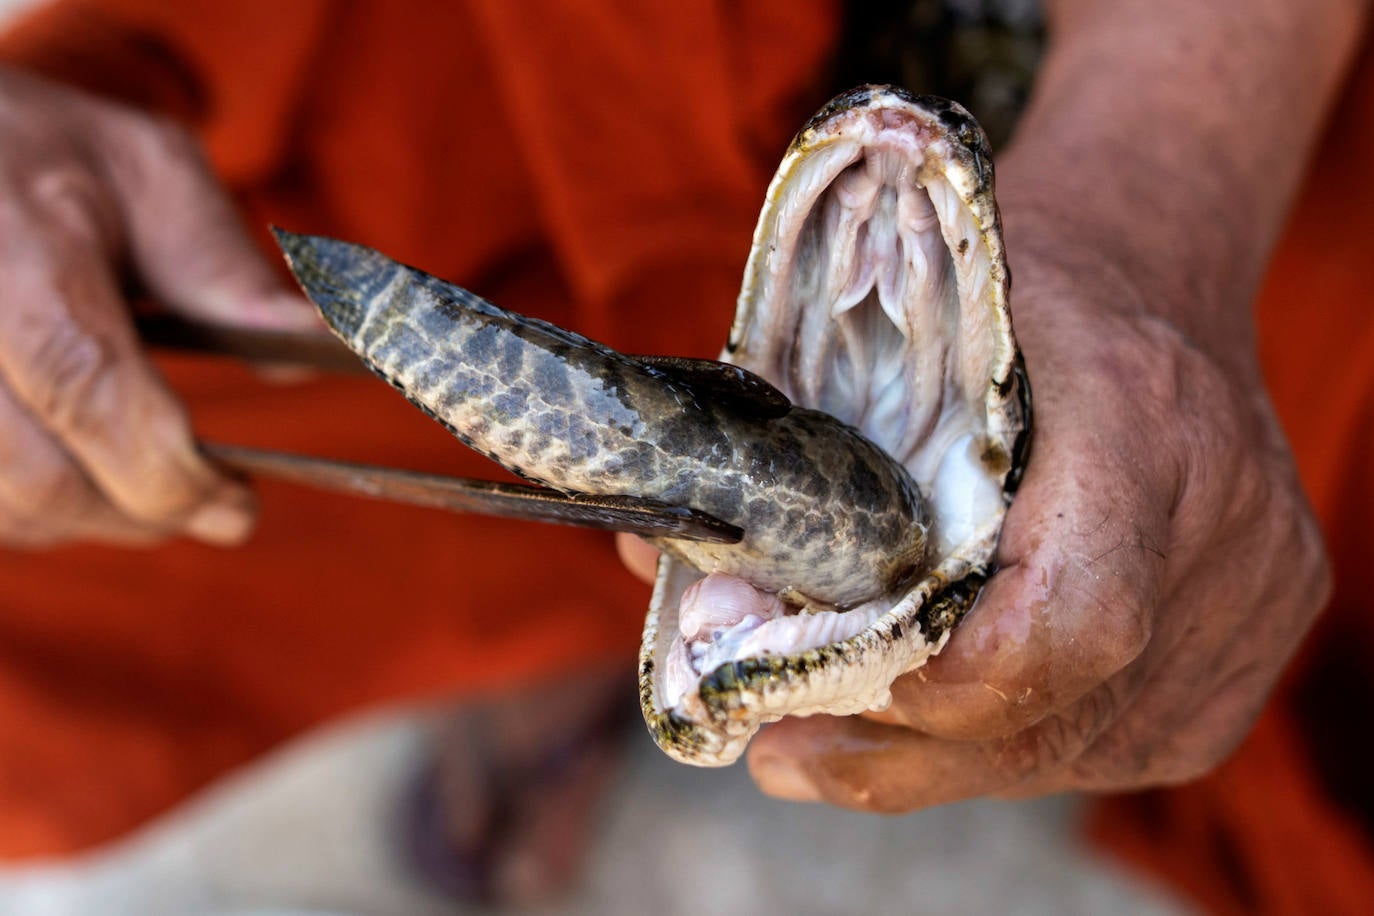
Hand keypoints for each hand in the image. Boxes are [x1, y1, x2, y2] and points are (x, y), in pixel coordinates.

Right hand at [0, 67, 314, 547]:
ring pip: (7, 509)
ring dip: (93, 517)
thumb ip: (226, 268)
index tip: (238, 505)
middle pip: (39, 475)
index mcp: (16, 243)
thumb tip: (321, 345)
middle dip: (146, 508)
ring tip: (146, 474)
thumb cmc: (49, 159)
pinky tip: (78, 467)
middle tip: (215, 502)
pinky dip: (38, 513)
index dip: (165, 465)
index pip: (81, 377)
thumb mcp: (149, 174)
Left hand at [741, 206, 1330, 809]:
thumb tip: (652, 561)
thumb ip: (784, 444)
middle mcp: (1222, 521)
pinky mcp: (1255, 646)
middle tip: (778, 747)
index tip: (802, 695)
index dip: (935, 686)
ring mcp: (1252, 598)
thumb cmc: (1012, 296)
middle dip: (897, 746)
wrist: (1151, 278)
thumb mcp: (894, 322)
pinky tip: (937, 711)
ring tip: (833, 733)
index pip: (1067, 620)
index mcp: (1138, 417)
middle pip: (1054, 713)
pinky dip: (1011, 739)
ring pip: (1077, 746)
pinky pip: (1113, 739)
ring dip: (941, 751)